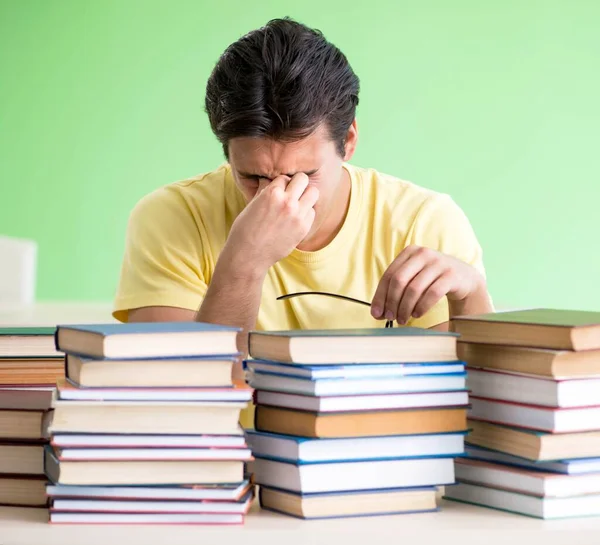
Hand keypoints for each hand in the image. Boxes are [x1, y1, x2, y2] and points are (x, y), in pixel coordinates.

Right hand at [225, 173, 318, 270]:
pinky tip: (296, 218)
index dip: (280, 183)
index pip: (284, 176)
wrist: (249, 256)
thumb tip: (268, 180)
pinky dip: (306, 213)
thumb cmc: (245, 230)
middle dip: (297, 183)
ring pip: (313, 192)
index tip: (278, 190)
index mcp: (271, 193)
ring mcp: (297, 215)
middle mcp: (287, 202)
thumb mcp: (251, 205)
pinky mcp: (303, 228)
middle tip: (291, 192)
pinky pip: (312, 212)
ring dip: (306, 195)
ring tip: (297, 203)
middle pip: (303, 178)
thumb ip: (263, 191)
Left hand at [370, 245, 487, 323]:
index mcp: (409, 252)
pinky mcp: (451, 275)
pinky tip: (417, 314)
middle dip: (392, 302)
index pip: (389, 275)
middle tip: (390, 318)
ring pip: (414, 289)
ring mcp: (438, 263)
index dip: (380, 296)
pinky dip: (421, 307)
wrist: (463, 279)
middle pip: (399, 281)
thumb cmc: (431, 280)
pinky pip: (432, 294)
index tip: (376, 313)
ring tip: (403, 319)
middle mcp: (423, 254)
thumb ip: (394, 292)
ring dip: (405, 308)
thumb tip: (376, 313)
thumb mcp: (412, 280)